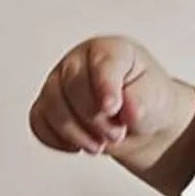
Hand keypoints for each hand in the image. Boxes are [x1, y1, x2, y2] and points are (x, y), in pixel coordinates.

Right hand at [29, 35, 188, 157]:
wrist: (143, 126)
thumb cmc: (148, 102)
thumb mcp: (156, 99)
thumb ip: (141, 102)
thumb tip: (128, 112)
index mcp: (110, 50)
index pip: (100, 62)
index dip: (104, 87)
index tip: (113, 108)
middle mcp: (80, 61)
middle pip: (71, 86)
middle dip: (94, 118)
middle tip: (117, 133)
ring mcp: (59, 82)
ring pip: (51, 106)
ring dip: (76, 133)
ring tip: (100, 144)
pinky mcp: (48, 106)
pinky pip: (38, 122)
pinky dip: (57, 139)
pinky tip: (78, 145)